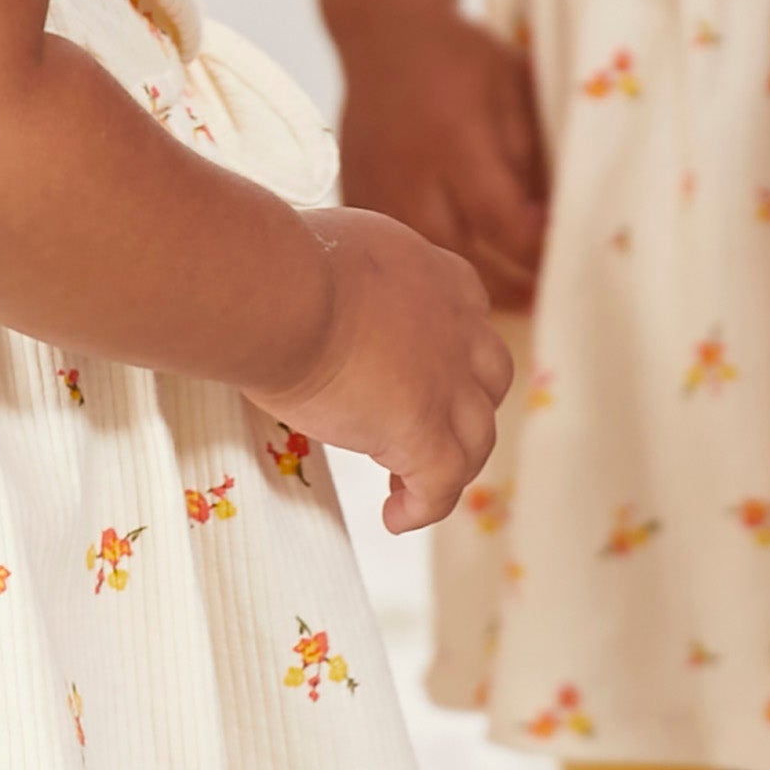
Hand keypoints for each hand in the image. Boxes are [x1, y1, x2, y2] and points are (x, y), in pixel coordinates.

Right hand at [245, 206, 515, 535]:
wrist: (281, 293)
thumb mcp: (335, 252)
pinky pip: (442, 485)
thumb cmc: (281, 266)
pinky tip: (395, 517)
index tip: (417, 379)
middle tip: (419, 431)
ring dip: (450, 465)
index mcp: (436, 277)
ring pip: (476, 438)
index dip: (451, 358)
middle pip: (488, 381)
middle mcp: (457, 327)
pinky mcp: (422, 431)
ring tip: (406, 485)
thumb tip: (317, 296)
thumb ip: (350, 280)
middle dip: (462, 410)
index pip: (468, 323)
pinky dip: (424, 507)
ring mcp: (446, 383)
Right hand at [332, 9, 549, 309]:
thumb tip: (555, 217)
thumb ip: (532, 152)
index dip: (534, 249)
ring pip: (420, 261)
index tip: (565, 257)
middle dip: (505, 286)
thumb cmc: (461, 56)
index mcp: (455, 138)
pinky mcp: (354, 193)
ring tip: (505, 298)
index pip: (499, 219)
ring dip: (463, 287)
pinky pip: (392, 249)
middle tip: (544, 298)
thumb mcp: (512, 86)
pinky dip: (423, 268)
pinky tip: (452, 277)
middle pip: (458, 255)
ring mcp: (375, 185)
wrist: (383, 31)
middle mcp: (410, 170)